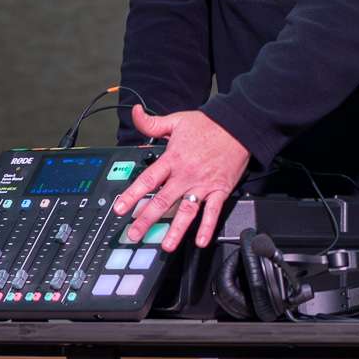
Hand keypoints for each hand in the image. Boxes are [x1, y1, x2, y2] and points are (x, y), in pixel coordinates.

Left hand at [113, 104, 249, 251]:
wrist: (238, 126)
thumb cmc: (208, 124)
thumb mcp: (176, 120)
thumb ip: (152, 123)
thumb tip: (135, 112)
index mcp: (172, 159)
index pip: (147, 180)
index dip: (132, 195)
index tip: (119, 209)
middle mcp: (186, 175)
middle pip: (162, 201)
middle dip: (146, 220)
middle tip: (134, 235)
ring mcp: (203, 185)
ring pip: (186, 211)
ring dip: (176, 230)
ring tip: (166, 246)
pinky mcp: (220, 190)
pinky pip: (213, 212)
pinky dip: (207, 227)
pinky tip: (200, 241)